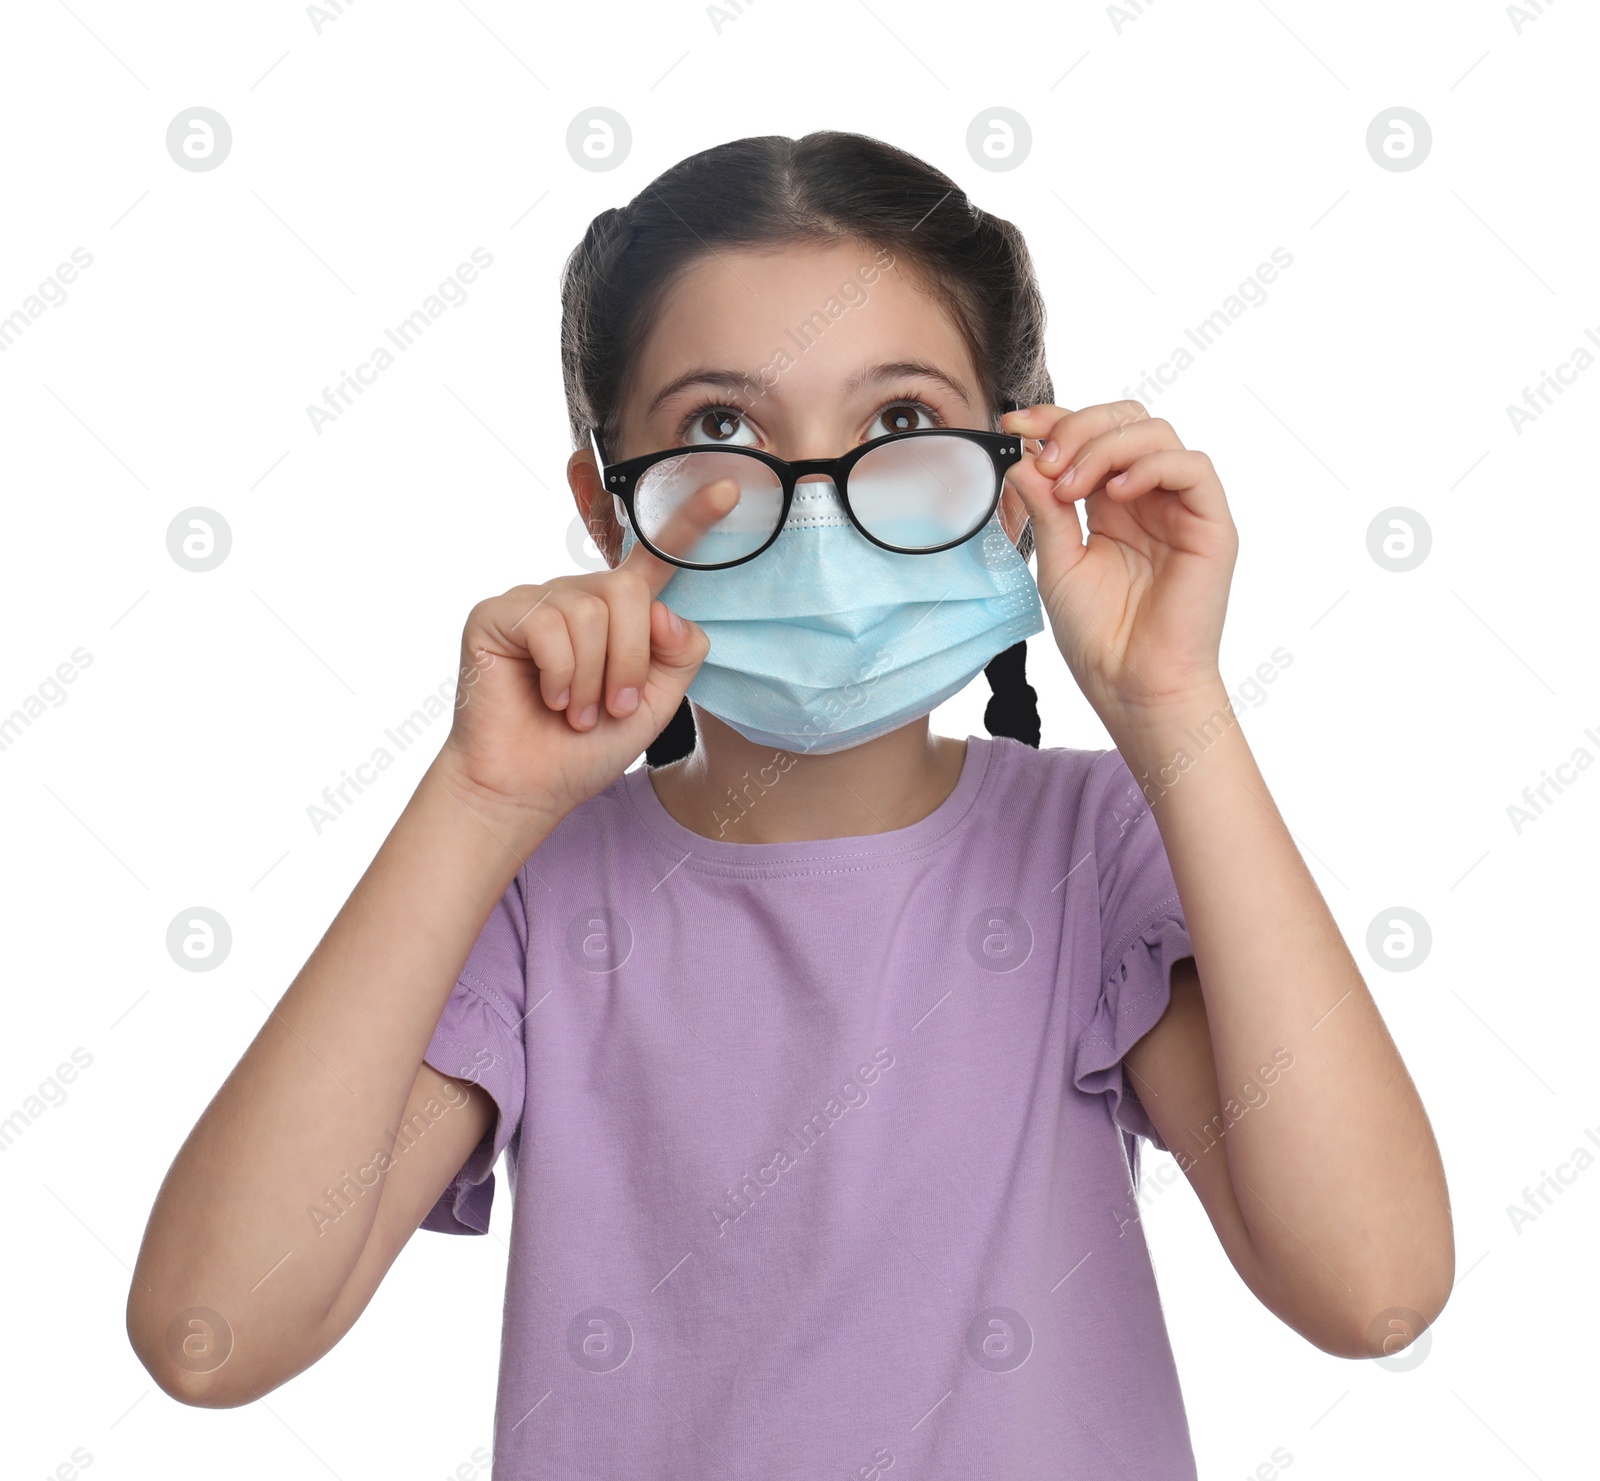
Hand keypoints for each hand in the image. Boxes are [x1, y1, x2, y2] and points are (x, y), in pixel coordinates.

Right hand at [436, 482, 737, 831]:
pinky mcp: (497, 613)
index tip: (729, 490)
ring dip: (591, 680)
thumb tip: (664, 609)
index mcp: (619, 614)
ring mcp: (535, 600)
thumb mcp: (656, 704)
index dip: (692, 523)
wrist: (527, 787)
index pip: (657, 561)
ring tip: (574, 711)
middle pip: (629, 593)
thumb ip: (679, 654)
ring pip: (591, 614)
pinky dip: (559, 675)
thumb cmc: (584, 747)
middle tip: (611, 707)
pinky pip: (550, 626)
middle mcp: (577, 596)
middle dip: (630, 662)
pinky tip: (545, 699)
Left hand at [1000, 400, 1237, 726]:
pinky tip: (1117, 494)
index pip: (1090, 436)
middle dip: (1077, 427)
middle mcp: (1148, 497)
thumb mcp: (1057, 563)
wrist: (1131, 684)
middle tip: (1046, 460)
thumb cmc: (1099, 635)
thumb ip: (1045, 508)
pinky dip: (1150, 466)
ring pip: (1156, 433)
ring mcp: (1181, 507)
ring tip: (1071, 486)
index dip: (1054, 420)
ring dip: (1105, 447)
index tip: (1013, 424)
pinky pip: (1192, 467)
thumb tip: (1022, 458)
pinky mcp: (1211, 524)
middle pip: (1124, 420)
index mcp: (1110, 503)